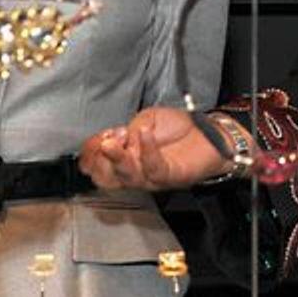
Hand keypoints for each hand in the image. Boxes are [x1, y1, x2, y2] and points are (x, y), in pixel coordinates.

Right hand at [78, 107, 239, 190]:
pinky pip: (154, 168)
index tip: (97, 137)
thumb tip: (117, 136)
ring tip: (115, 139)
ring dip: (117, 157)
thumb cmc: (178, 128)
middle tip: (106, 139)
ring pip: (126, 176)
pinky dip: (147, 150)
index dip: (90, 152)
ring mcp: (150, 177)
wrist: (207, 134)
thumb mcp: (147, 119)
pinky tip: (145, 134)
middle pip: (105, 177)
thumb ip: (130, 127)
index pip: (95, 163)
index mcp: (124, 156)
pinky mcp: (169, 177)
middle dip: (99, 158)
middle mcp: (134, 171)